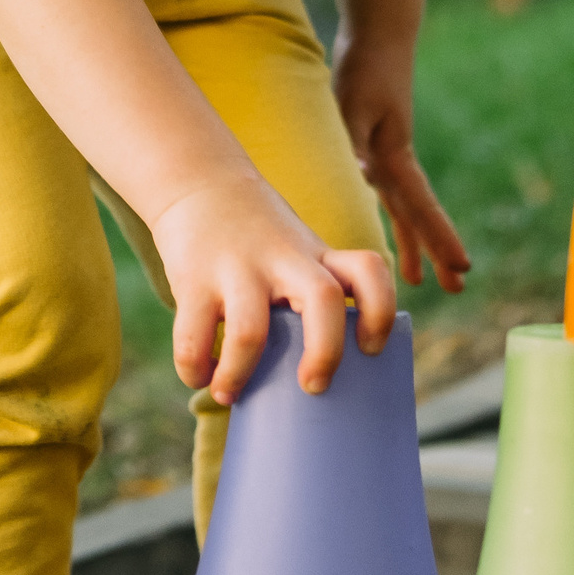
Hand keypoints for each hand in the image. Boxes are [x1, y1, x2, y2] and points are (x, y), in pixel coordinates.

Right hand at [148, 173, 395, 405]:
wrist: (199, 179)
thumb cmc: (256, 237)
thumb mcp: (294, 252)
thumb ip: (307, 297)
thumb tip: (308, 385)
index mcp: (316, 255)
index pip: (368, 270)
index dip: (380, 311)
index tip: (370, 347)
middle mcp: (283, 259)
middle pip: (324, 299)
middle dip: (324, 352)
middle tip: (312, 385)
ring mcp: (237, 268)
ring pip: (250, 331)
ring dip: (240, 374)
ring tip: (230, 395)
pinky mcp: (194, 280)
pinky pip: (193, 337)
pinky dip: (195, 368)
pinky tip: (200, 375)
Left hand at [334, 37, 471, 293]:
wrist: (378, 37)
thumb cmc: (364, 70)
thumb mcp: (353, 106)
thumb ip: (354, 142)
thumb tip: (361, 177)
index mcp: (395, 158)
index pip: (421, 207)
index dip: (440, 239)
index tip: (464, 268)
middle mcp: (396, 162)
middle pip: (419, 216)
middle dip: (436, 253)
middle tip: (458, 288)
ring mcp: (387, 156)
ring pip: (404, 209)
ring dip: (413, 242)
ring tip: (421, 278)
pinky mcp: (375, 147)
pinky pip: (388, 194)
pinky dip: (392, 217)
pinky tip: (388, 231)